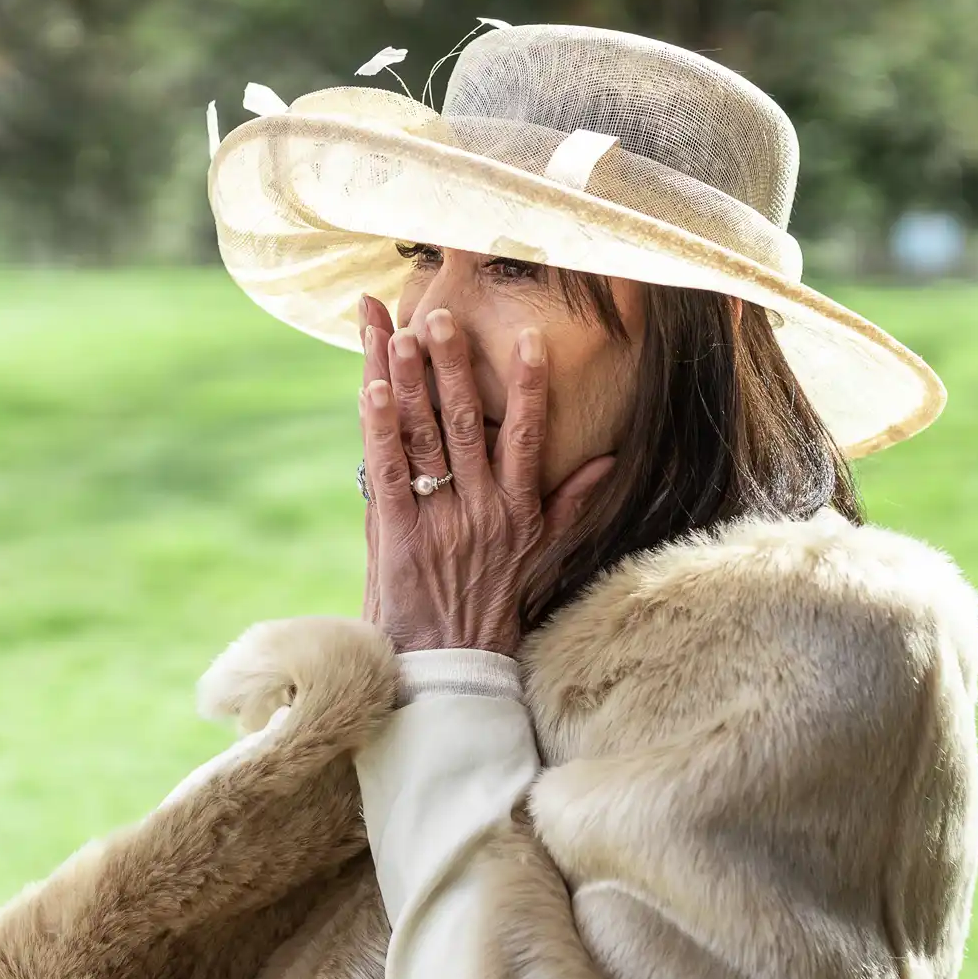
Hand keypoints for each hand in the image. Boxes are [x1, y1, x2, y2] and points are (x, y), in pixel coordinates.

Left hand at [358, 302, 613, 657]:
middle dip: (453, 366)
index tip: (527, 338)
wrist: (451, 664)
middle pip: (470, 423)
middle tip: (441, 314)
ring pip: (426, 439)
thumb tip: (608, 460)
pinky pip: (389, 474)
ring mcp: (441, 521)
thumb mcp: (543, 554)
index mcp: (519, 509)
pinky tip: (369, 391)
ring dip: (409, 383)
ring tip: (398, 333)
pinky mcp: (399, 536)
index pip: (530, 436)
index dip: (529, 386)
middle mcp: (484, 509)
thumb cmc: (493, 605)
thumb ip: (572, 503)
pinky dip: (379, 431)